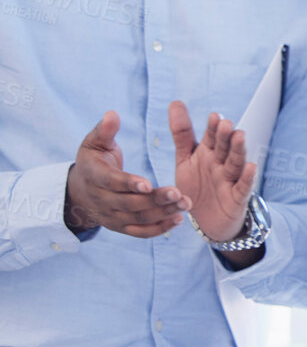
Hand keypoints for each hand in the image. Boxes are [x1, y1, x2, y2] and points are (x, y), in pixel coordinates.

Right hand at [63, 111, 188, 236]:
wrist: (80, 191)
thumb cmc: (94, 160)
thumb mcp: (94, 143)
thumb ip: (105, 130)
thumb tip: (112, 114)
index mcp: (94, 176)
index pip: (111, 182)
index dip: (128, 183)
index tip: (148, 183)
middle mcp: (101, 199)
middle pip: (129, 203)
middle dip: (155, 200)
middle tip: (179, 194)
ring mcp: (111, 216)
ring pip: (138, 218)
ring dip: (162, 213)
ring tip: (186, 204)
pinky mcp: (120, 227)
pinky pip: (140, 232)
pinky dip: (158, 229)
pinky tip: (178, 219)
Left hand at [168, 101, 256, 242]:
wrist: (208, 221)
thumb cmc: (197, 187)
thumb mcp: (185, 159)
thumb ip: (182, 133)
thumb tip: (176, 102)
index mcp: (208, 154)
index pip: (211, 138)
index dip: (212, 128)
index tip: (214, 117)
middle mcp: (220, 165)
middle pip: (224, 148)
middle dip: (225, 137)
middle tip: (226, 124)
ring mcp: (230, 180)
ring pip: (235, 163)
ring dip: (238, 150)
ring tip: (240, 136)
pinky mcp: (237, 198)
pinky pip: (243, 187)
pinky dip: (248, 178)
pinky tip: (252, 166)